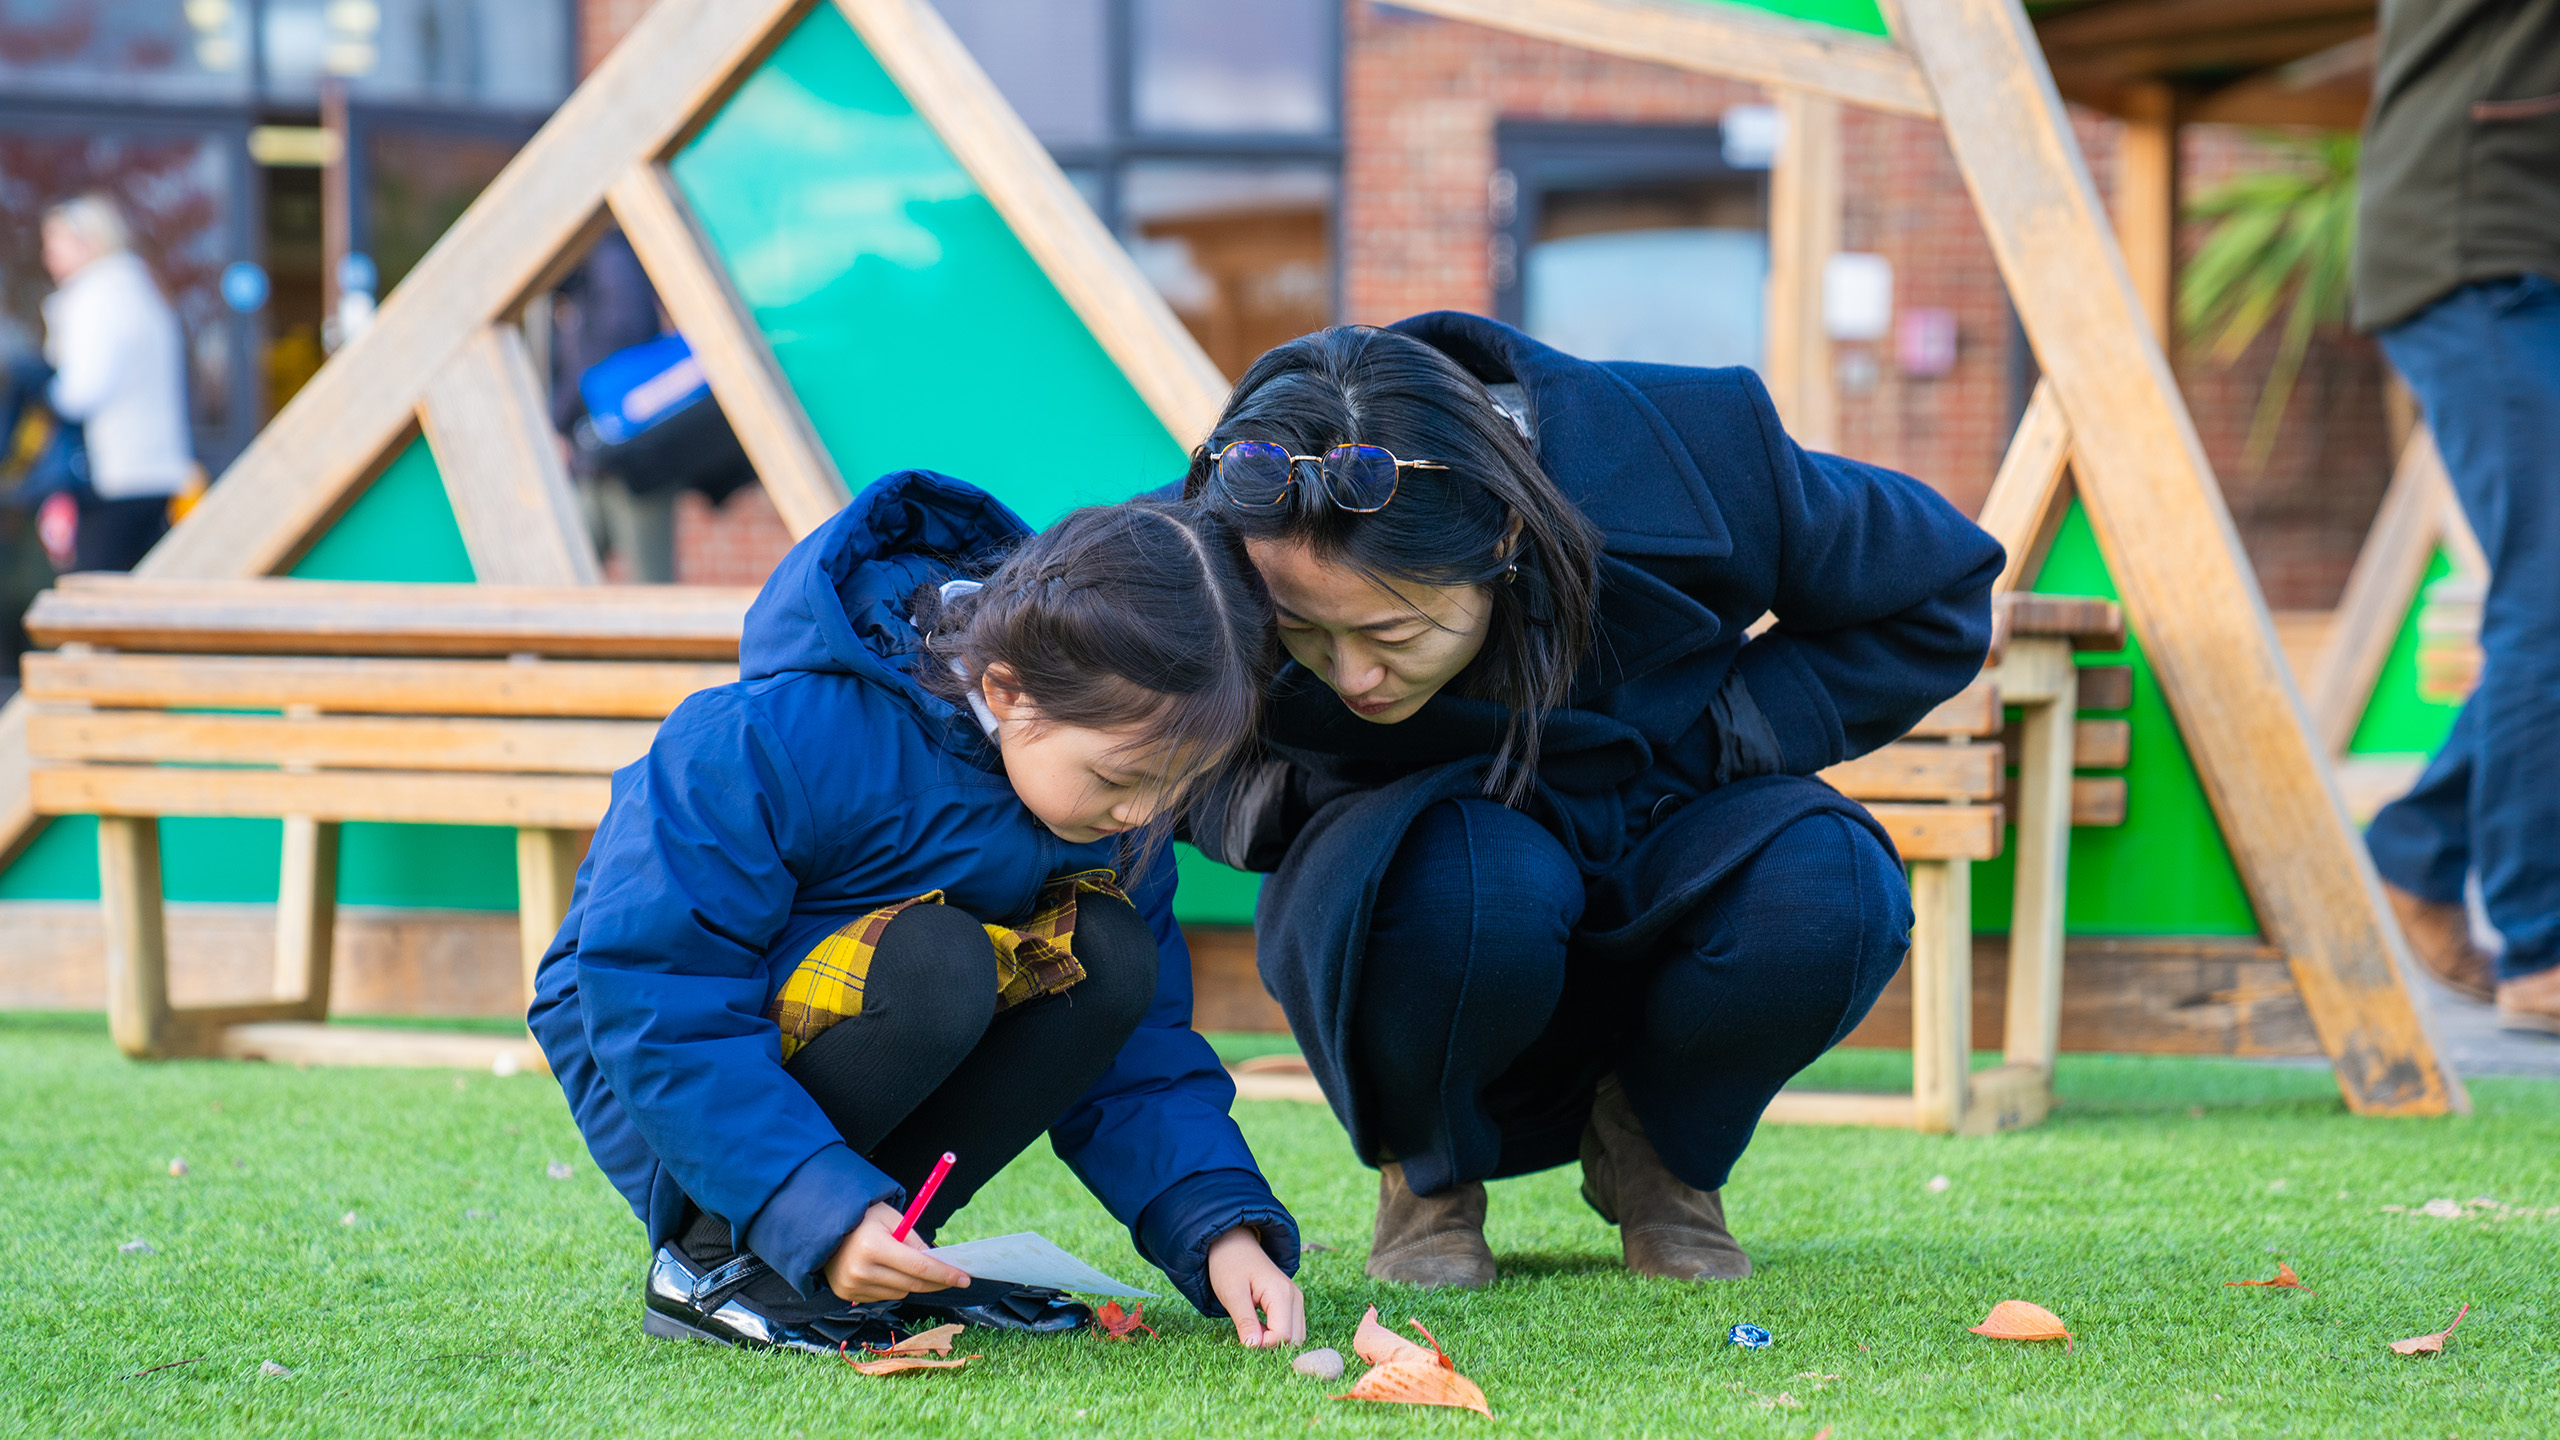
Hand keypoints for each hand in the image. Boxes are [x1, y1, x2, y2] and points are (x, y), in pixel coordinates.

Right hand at [823, 1202, 970, 1303]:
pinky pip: (883, 1296)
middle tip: (955, 1278)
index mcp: (874, 1246)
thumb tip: (939, 1263)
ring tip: (907, 1264)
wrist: (824, 1228)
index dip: (944, 1274)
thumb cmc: (864, 1218)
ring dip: (911, 1281)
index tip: (965, 1278)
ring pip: (900, 1292)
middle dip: (936, 1281)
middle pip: (912, 1284)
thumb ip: (914, 1241)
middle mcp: (861, 1270)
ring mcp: (852, 1286)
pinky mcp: (847, 1295)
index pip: (918, 1266)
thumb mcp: (892, 1218)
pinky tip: (886, 1271)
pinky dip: (892, 1285)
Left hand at [1204, 1225, 1303, 1347]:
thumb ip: (1245, 1322)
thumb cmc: (1229, 1266)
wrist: (1233, 1243)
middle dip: (1273, 1345)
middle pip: (1294, 1339)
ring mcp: (1296, 1299)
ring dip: (1276, 1341)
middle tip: (1248, 1335)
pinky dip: (1278, 1334)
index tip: (1244, 1339)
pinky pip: (1292, 1328)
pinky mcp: (1292, 1302)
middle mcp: (1295, 1297)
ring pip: (1296, 1336)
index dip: (1264, 1345)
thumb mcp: (1232, 1294)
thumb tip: (1254, 1347)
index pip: (1283, 1336)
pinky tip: (1259, 1326)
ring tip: (1253, 1329)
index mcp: (1282, 1294)